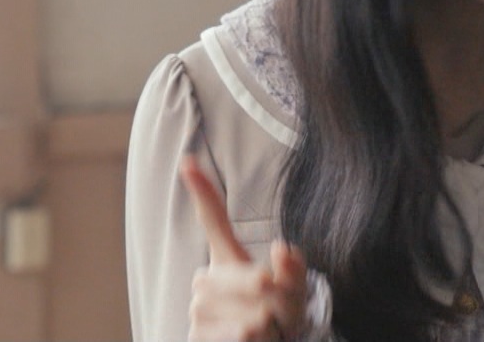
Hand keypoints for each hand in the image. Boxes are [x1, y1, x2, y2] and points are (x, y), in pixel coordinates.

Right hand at [180, 155, 309, 341]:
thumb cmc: (279, 319)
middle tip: (278, 315)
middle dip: (282, 301)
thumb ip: (294, 270)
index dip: (202, 190)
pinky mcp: (197, 335)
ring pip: (257, 312)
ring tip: (266, 332)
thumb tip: (282, 249)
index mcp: (227, 257)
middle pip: (259, 279)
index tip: (188, 160)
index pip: (213, 220)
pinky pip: (245, 334)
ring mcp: (199, 307)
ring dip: (274, 327)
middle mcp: (206, 278)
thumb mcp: (295, 292)